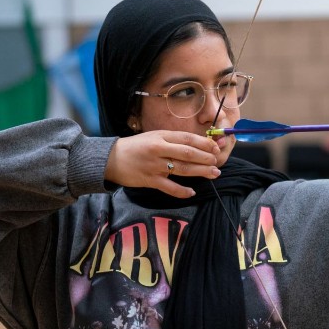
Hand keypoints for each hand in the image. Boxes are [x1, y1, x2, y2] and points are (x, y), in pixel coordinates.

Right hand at [105, 130, 222, 198]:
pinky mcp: (150, 180)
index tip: (215, 148)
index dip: (204, 143)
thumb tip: (196, 145)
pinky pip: (169, 188)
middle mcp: (159, 150)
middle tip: (217, 162)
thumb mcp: (154, 137)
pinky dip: (182, 191)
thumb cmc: (135, 147)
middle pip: (188, 154)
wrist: (111, 159)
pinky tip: (192, 192)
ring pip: (182, 169)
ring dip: (200, 172)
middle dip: (206, 158)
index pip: (187, 138)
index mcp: (161, 136)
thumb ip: (173, 141)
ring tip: (213, 174)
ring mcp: (154, 166)